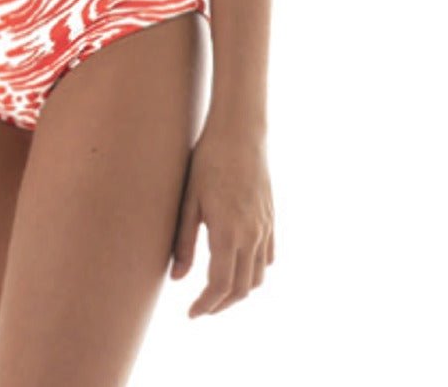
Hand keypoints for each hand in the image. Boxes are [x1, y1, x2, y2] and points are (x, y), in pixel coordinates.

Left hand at [169, 123, 274, 316]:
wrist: (240, 133)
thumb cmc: (207, 161)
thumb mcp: (189, 200)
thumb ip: (183, 242)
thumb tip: (176, 279)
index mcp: (228, 233)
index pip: (219, 286)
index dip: (205, 305)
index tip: (191, 313)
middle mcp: (251, 236)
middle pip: (241, 288)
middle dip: (220, 304)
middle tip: (201, 308)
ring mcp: (264, 228)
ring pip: (258, 277)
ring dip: (239, 292)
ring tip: (217, 293)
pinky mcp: (270, 219)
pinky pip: (268, 258)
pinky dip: (255, 272)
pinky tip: (239, 268)